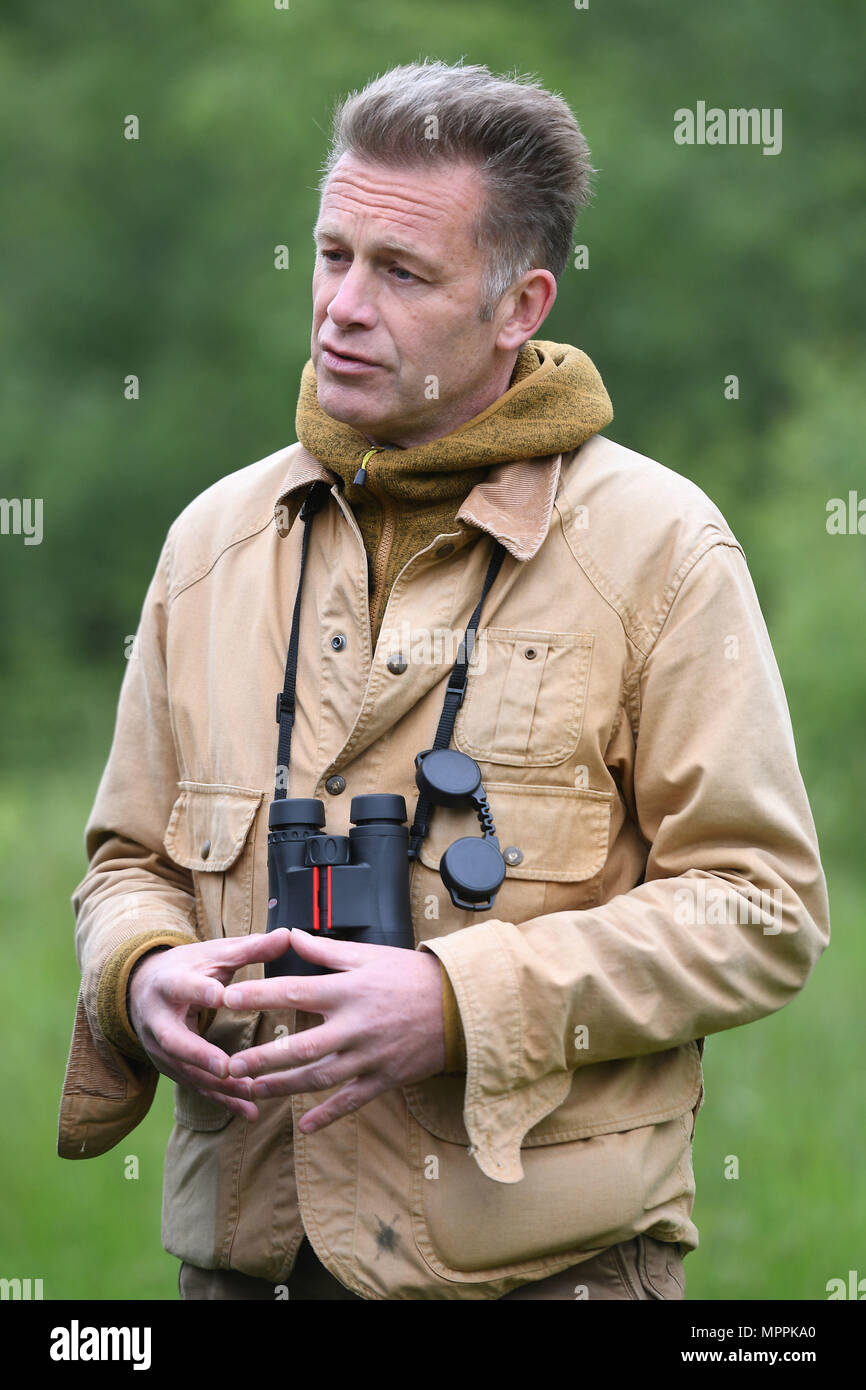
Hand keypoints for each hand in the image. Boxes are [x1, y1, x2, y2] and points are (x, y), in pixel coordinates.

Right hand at [127, 930, 294, 1120]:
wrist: (145, 989)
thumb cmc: (189, 968)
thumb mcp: (214, 954)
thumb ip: (250, 948)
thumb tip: (288, 934)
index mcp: (169, 984)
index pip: (183, 987)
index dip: (201, 991)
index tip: (223, 996)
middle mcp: (159, 1019)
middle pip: (175, 1039)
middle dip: (200, 1054)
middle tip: (226, 1066)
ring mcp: (161, 1049)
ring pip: (187, 1070)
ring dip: (218, 1085)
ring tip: (251, 1094)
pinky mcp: (172, 1068)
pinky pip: (197, 1087)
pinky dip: (223, 1100)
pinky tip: (250, 1111)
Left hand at [222, 929, 446, 1132]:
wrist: (460, 1005)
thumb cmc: (411, 975)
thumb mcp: (369, 955)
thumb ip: (326, 951)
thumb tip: (290, 935)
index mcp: (349, 991)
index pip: (295, 992)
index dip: (260, 996)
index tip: (228, 1000)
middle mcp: (355, 1026)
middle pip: (300, 1047)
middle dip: (262, 1058)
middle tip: (229, 1066)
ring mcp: (369, 1056)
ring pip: (319, 1078)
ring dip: (283, 1087)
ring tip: (253, 1091)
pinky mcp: (384, 1078)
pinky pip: (351, 1101)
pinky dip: (328, 1115)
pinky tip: (304, 1126)